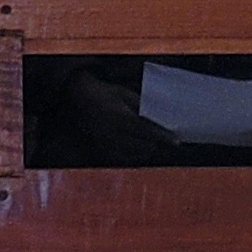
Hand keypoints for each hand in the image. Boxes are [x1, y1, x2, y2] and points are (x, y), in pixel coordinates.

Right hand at [63, 71, 177, 158]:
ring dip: (147, 153)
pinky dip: (133, 157)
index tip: (176, 141)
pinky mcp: (99, 148)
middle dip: (157, 146)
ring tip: (156, 149)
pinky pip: (121, 158)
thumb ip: (140, 106)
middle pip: (142, 146)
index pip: (147, 131)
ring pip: (132, 155)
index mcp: (120, 117)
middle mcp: (113, 133)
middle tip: (168, 145)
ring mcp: (105, 143)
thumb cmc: (102, 92)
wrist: (75, 97)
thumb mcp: (123, 93)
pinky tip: (140, 153)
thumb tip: (157, 118)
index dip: (163, 137)